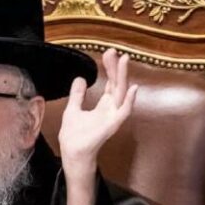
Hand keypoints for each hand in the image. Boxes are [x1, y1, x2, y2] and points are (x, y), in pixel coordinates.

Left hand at [58, 48, 137, 204]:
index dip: (110, 69)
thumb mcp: (73, 109)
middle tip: (114, 52)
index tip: (109, 53)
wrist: (72, 152)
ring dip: (123, 77)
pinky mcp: (112, 125)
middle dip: (116, 68)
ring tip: (124, 61)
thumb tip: (80, 78)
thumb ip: (78, 95)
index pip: (111, 83)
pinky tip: (132, 88)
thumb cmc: (74, 135)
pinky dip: (129, 101)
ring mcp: (113, 117)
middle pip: (117, 85)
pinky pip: (124, 112)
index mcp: (104, 106)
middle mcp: (111, 110)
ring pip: (121, 93)